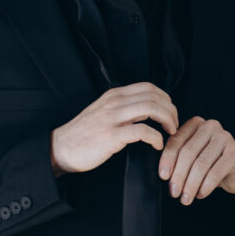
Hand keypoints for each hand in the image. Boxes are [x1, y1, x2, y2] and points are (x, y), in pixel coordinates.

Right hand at [51, 83, 178, 175]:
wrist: (60, 148)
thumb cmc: (83, 134)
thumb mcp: (102, 111)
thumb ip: (122, 107)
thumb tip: (145, 109)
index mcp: (114, 95)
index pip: (149, 87)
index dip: (166, 99)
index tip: (170, 113)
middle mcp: (114, 102)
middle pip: (154, 96)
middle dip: (170, 110)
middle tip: (174, 125)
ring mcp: (112, 118)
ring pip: (150, 108)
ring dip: (167, 120)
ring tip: (170, 132)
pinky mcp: (111, 136)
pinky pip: (142, 131)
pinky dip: (155, 137)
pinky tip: (157, 144)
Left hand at [158, 116, 234, 203]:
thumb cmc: (212, 164)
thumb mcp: (193, 158)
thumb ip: (179, 158)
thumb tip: (164, 174)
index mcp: (196, 124)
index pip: (176, 141)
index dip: (167, 160)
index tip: (163, 177)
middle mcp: (210, 127)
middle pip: (188, 152)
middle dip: (179, 175)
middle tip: (174, 192)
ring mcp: (224, 138)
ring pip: (201, 164)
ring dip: (191, 184)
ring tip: (186, 198)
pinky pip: (215, 172)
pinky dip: (205, 186)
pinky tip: (200, 194)